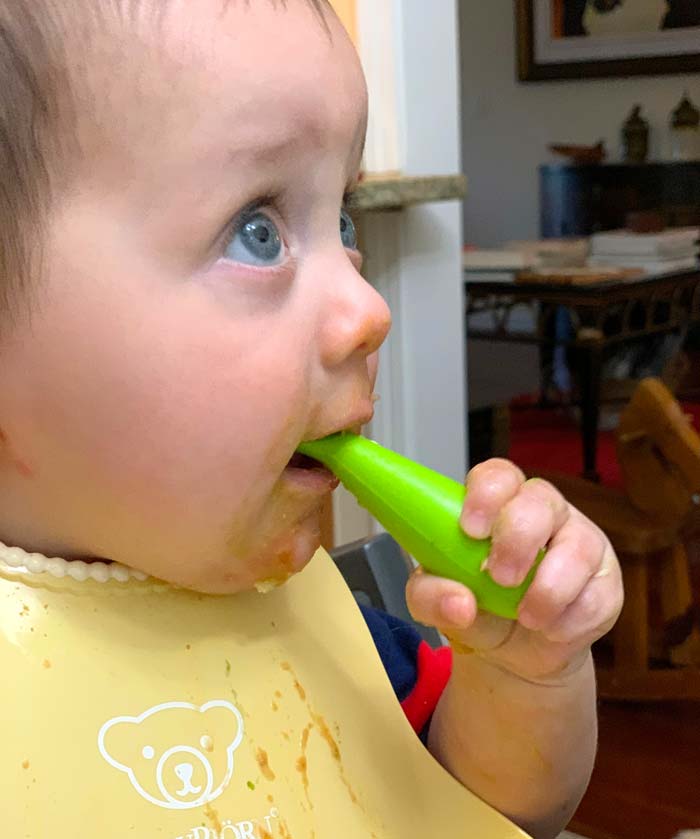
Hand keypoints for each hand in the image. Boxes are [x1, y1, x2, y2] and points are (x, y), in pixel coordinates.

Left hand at [405, 459, 623, 682]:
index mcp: (497, 503)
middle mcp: (541, 511)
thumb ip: (430, 596)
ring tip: (526, 618)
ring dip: (549, 588)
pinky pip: (597, 594)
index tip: (471, 530)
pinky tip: (550, 630)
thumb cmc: (476, 606)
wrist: (513, 653)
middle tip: (499, 578)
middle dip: (518, 539)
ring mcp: (579, 541)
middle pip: (540, 499)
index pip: (498, 475)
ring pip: (579, 546)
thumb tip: (460, 604)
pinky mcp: (606, 581)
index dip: (486, 494)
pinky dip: (569, 621)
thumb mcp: (437, 602)